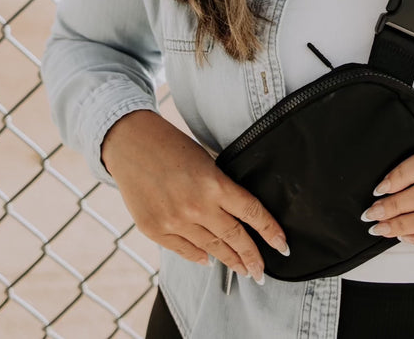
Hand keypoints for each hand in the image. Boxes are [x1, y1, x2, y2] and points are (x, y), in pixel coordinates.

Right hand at [101, 110, 287, 282]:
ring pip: (211, 248)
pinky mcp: (155, 229)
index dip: (270, 231)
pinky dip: (199, 256)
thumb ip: (219, 189)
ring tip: (242, 270)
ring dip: (229, 260)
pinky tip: (209, 261)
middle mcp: (197, 206)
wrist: (131, 142)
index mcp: (214, 183)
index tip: (282, 246)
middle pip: (234, 237)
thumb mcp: (205, 161)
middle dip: (251, 257)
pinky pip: (184, 250)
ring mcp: (175, 221)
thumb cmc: (171, 145)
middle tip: (261, 272)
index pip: (252, 212)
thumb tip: (232, 218)